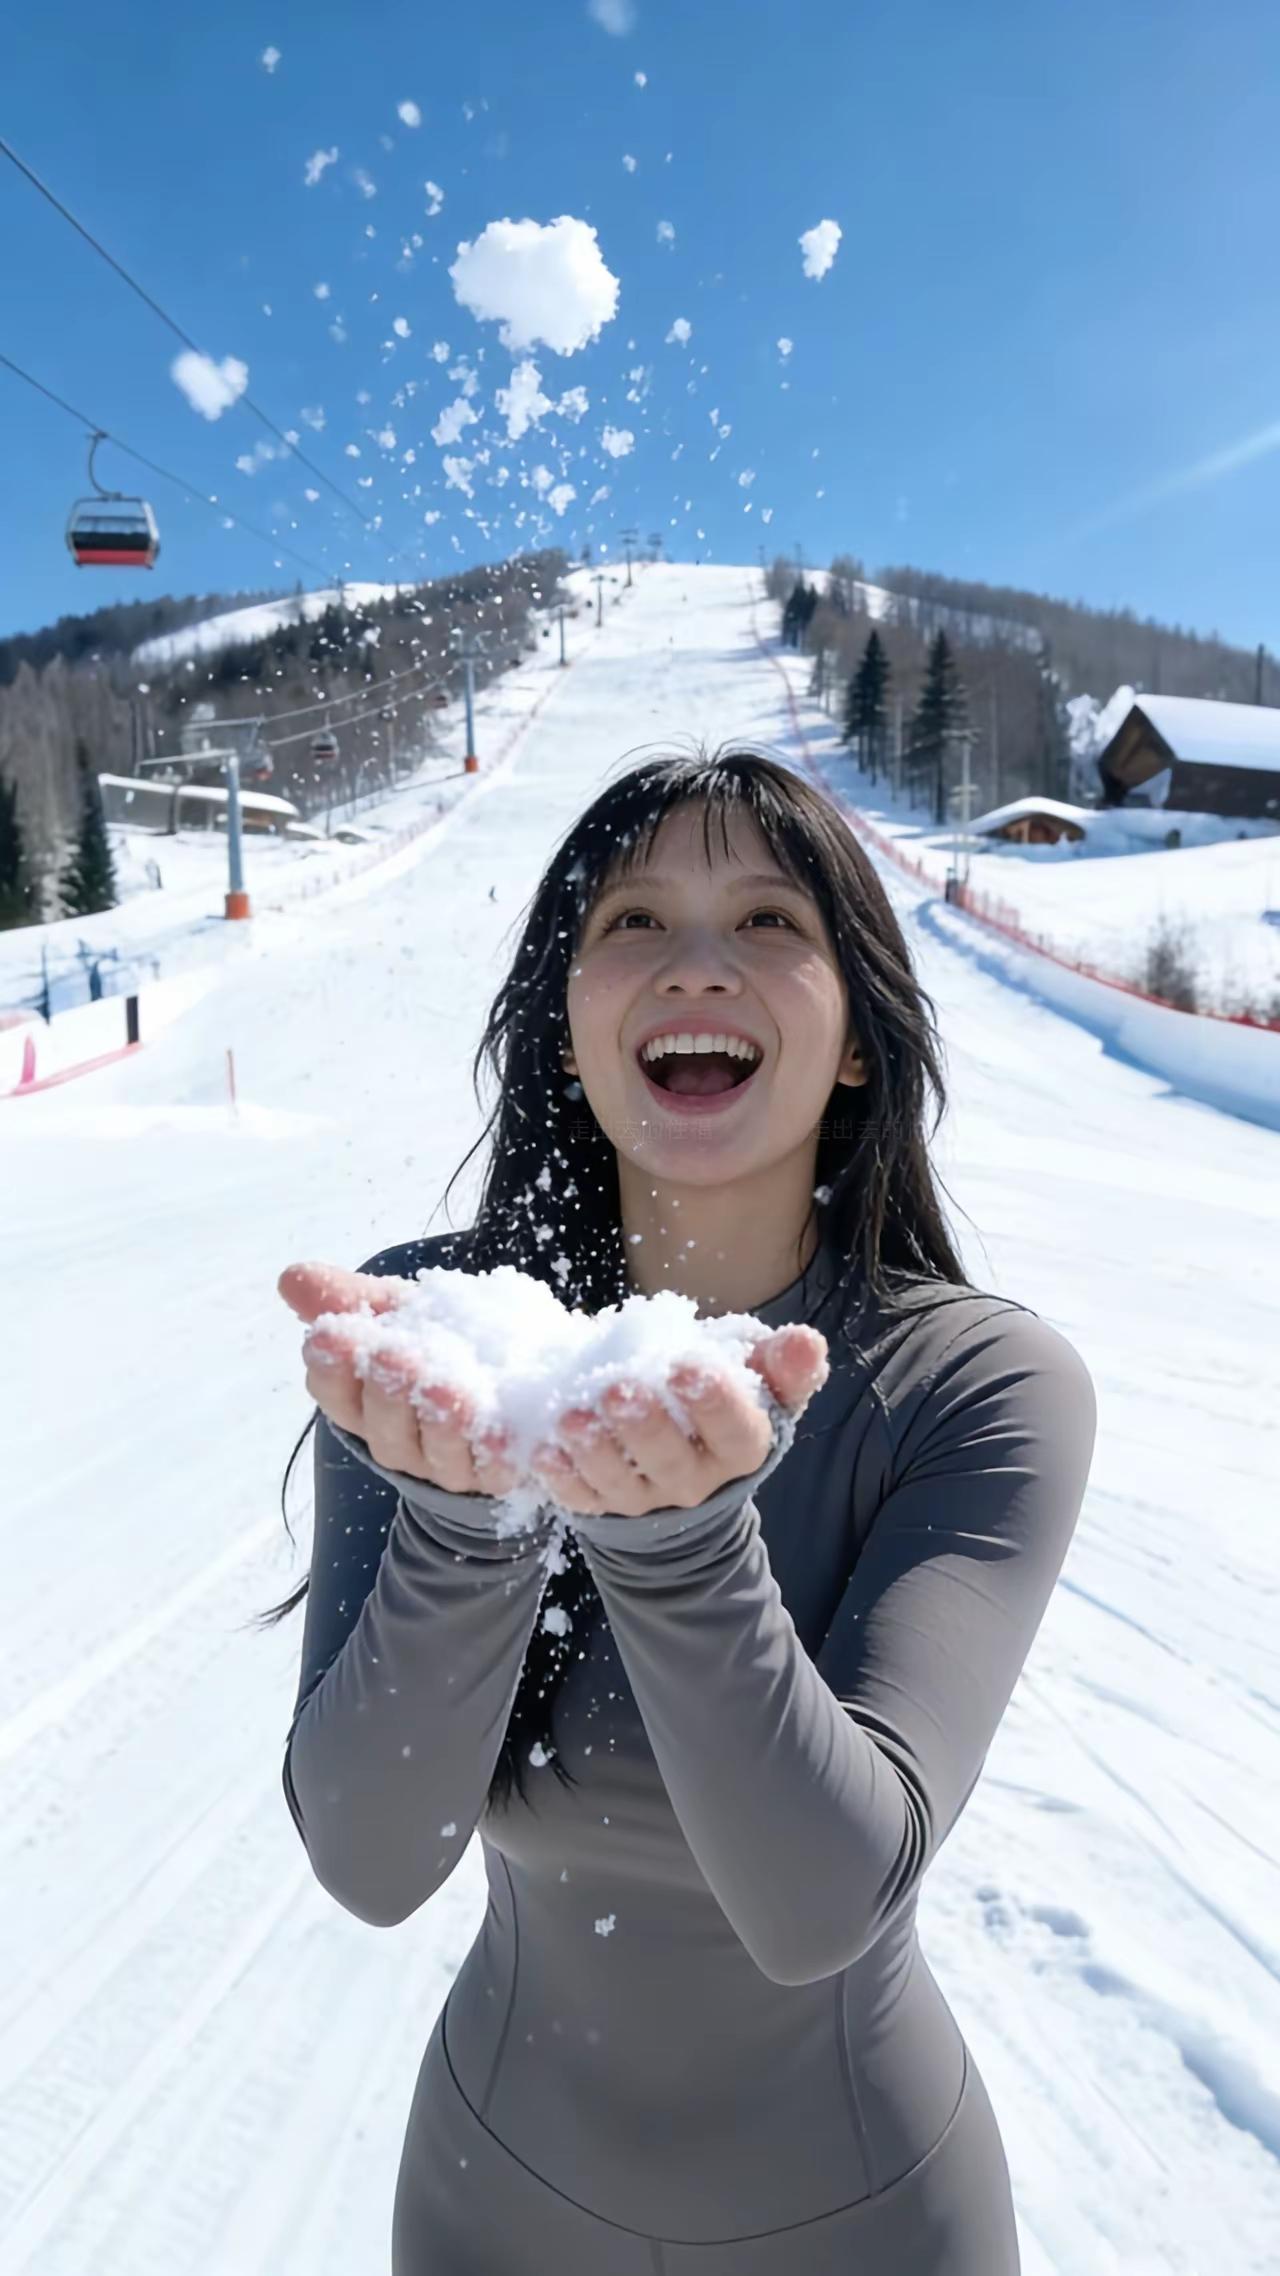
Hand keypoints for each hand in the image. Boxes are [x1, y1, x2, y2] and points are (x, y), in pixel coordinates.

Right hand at [277, 1261, 522, 1495]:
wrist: (511, 1377)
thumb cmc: (439, 1341)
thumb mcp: (398, 1313)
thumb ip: (350, 1298)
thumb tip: (291, 1278)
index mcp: (366, 1405)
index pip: (337, 1395)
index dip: (331, 1367)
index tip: (328, 1333)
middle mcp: (403, 1441)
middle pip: (388, 1428)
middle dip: (388, 1391)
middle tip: (392, 1353)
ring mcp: (452, 1463)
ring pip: (443, 1450)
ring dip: (443, 1420)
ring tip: (446, 1386)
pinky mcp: (503, 1472)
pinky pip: (503, 1468)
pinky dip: (506, 1452)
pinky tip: (507, 1431)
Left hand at [528, 1326, 828, 1517]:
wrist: (690, 1474)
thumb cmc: (725, 1413)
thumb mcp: (762, 1389)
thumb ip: (782, 1366)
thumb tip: (805, 1342)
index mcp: (741, 1449)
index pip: (735, 1431)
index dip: (713, 1403)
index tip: (686, 1366)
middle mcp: (695, 1481)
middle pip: (671, 1460)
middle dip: (643, 1425)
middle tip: (617, 1387)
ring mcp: (646, 1497)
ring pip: (621, 1480)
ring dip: (594, 1450)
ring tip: (571, 1416)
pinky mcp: (604, 1505)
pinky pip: (582, 1498)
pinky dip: (562, 1477)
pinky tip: (543, 1451)